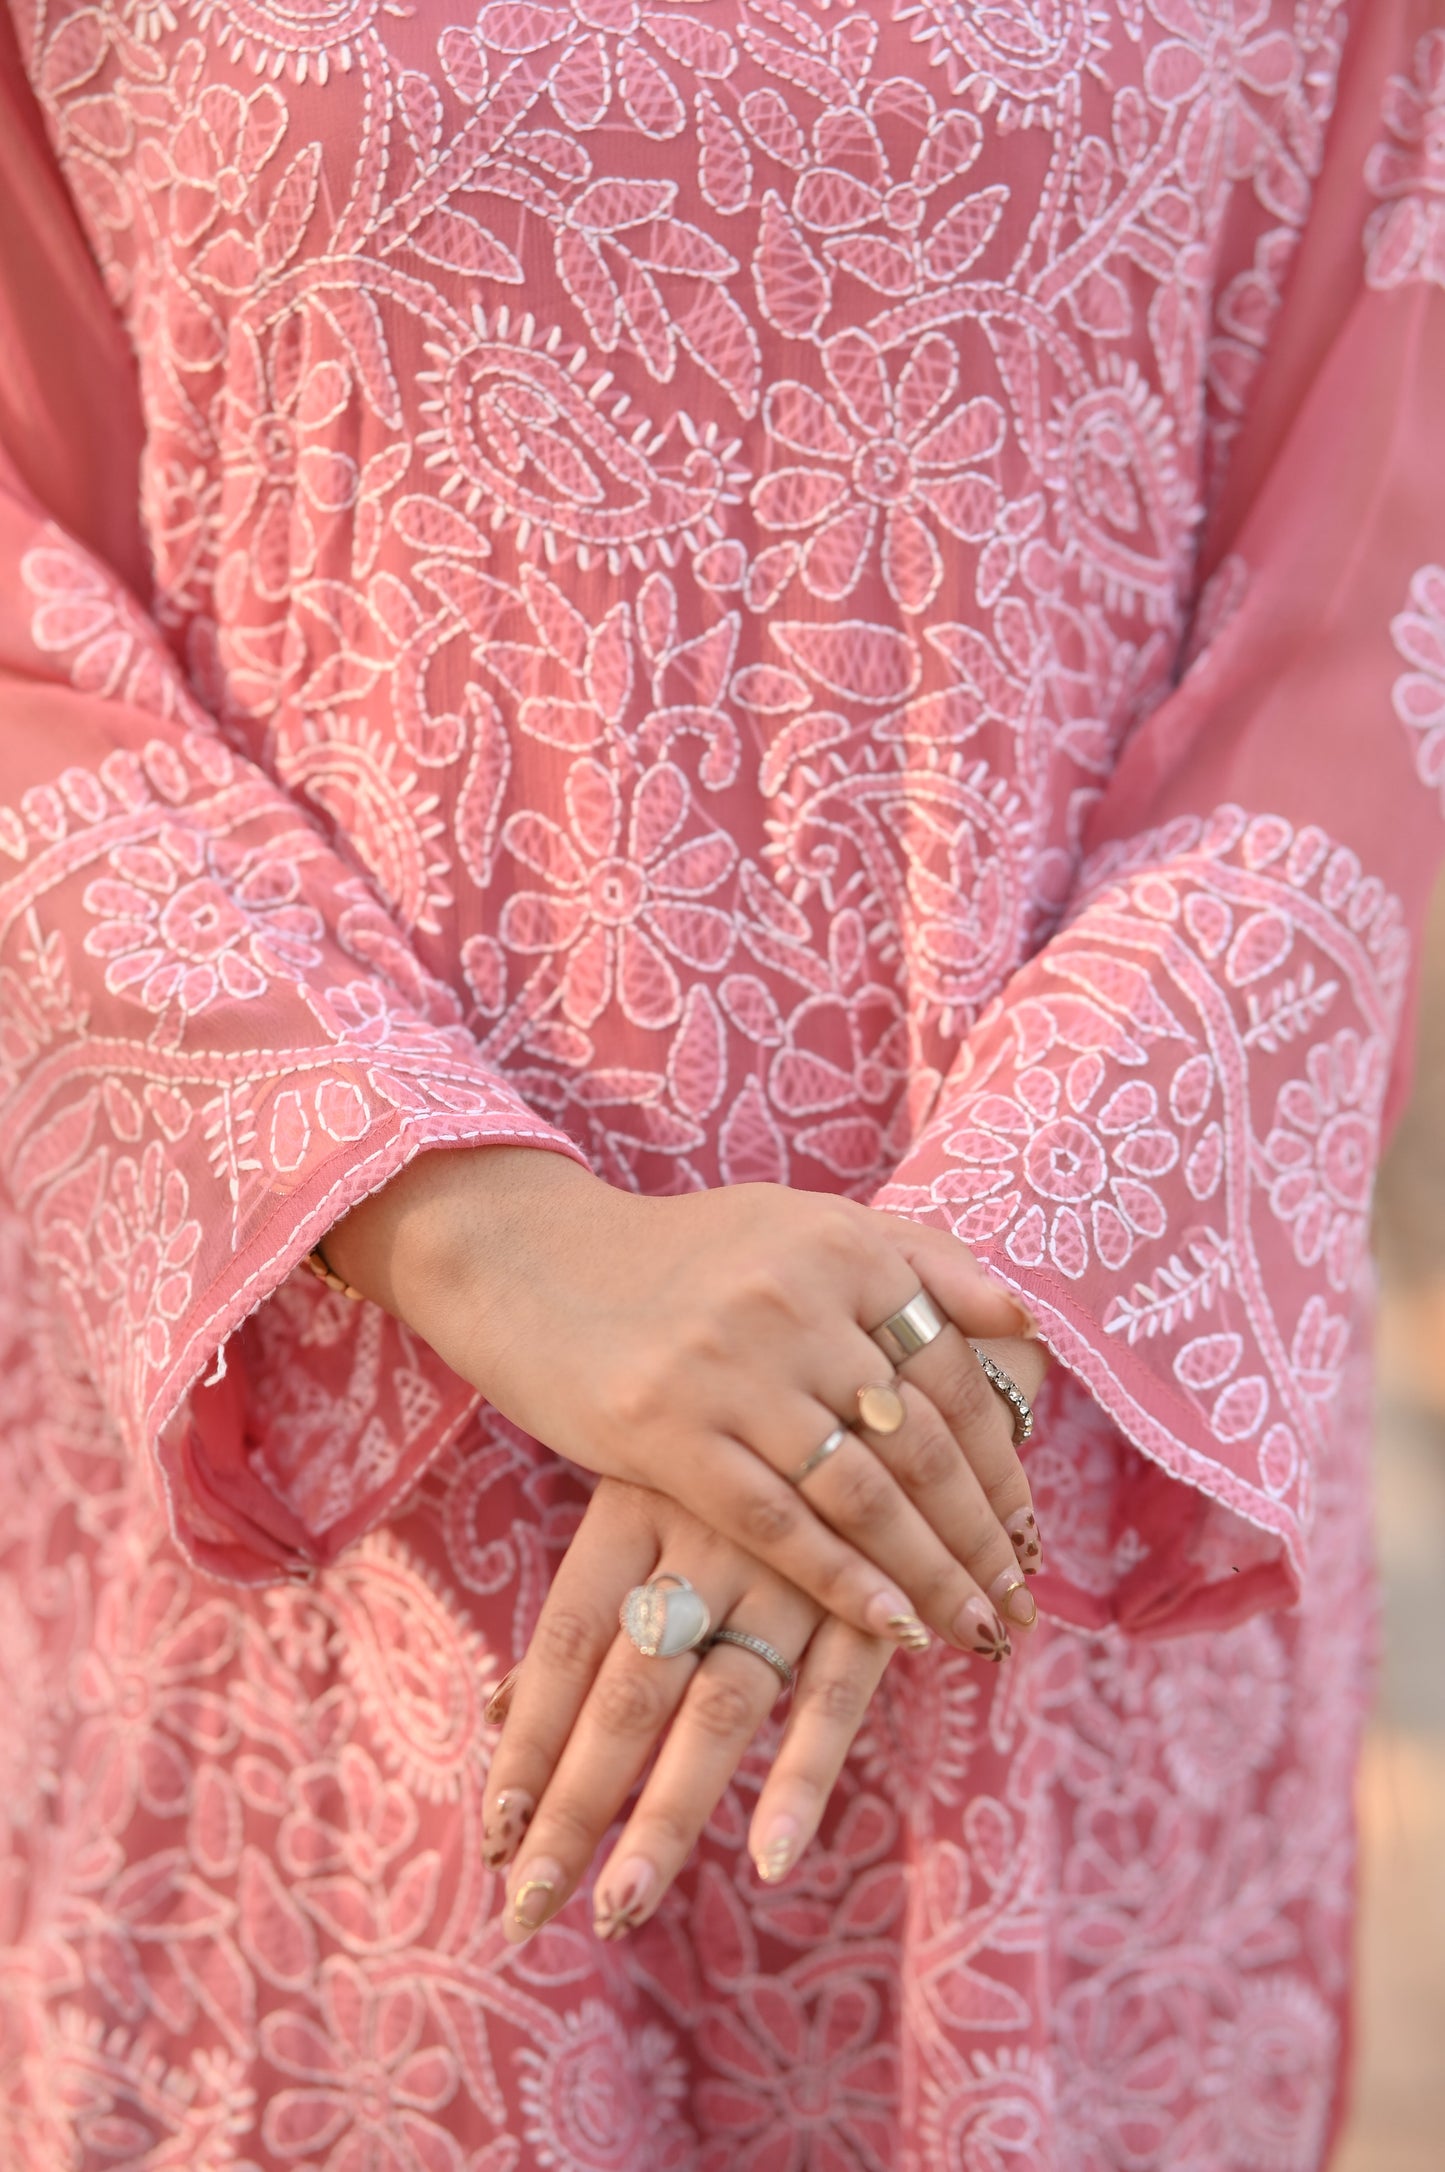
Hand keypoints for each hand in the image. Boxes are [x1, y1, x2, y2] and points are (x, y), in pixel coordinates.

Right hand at [325, 1147, 1047, 1655]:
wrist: (531, 1257)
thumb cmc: (683, 1253)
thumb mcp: (803, 1224)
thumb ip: (917, 1258)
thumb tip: (1024, 1319)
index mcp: (845, 1247)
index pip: (957, 1376)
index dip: (1004, 1465)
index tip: (1031, 1533)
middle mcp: (800, 1301)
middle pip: (923, 1443)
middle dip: (981, 1536)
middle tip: (1021, 1602)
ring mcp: (733, 1367)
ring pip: (864, 1494)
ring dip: (933, 1574)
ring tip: (976, 1629)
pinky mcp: (667, 1429)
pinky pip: (779, 1524)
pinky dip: (848, 1584)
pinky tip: (895, 1629)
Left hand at [480, 1478, 898, 1942]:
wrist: (884, 1349)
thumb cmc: (733, 1439)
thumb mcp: (647, 1491)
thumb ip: (589, 1609)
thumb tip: (493, 1712)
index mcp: (635, 1506)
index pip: (567, 1640)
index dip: (530, 1737)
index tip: (494, 1834)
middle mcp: (705, 1539)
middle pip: (629, 1691)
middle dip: (577, 1803)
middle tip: (528, 1905)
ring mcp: (792, 1567)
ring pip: (721, 1707)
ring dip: (669, 1812)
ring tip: (618, 1905)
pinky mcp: (873, 1591)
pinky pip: (835, 1696)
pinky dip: (803, 1775)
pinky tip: (767, 1855)